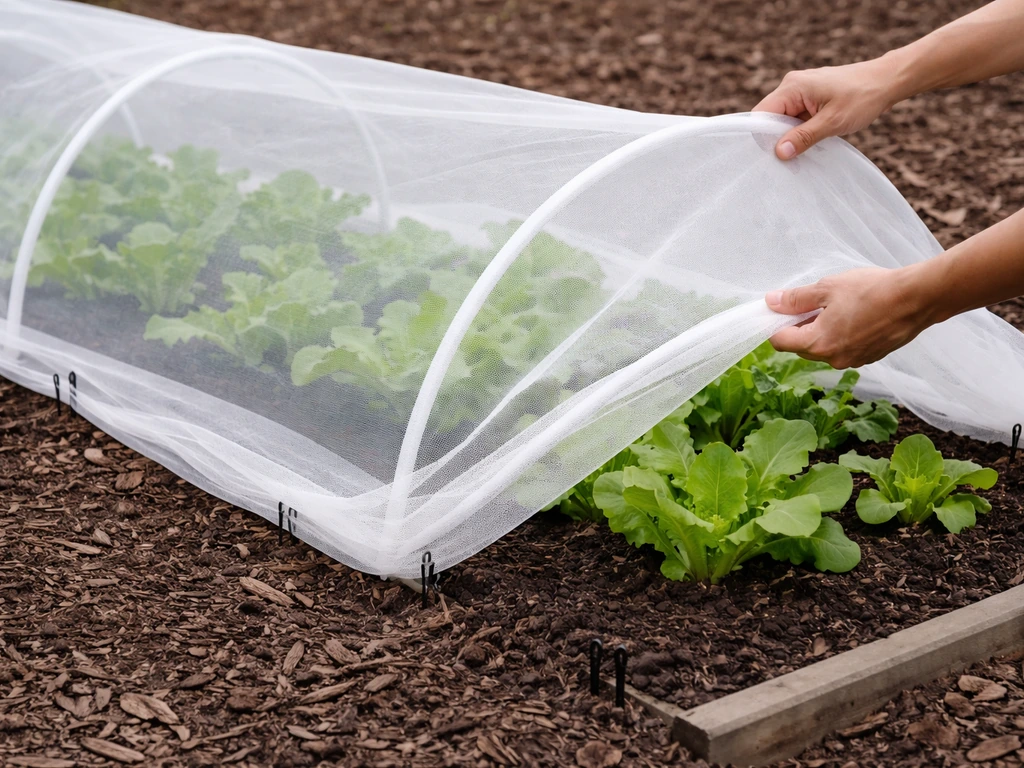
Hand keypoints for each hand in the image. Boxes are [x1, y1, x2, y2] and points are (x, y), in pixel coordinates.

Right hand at [753, 57, 900, 159]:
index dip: (761, 136)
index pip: (761, 114)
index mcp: (793, 86)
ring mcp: (801, 92)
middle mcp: (792, 86)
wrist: (888, 81)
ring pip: (783, 120)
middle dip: (777, 139)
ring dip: (791, 136)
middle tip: (787, 160)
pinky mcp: (810, 98)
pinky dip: (800, 132)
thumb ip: (804, 137)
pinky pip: (795, 118)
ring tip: (802, 150)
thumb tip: (779, 153)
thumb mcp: (833, 122)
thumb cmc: (863, 97)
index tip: (769, 157)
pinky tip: (810, 141)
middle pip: (770, 118)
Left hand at [764, 267, 938, 368]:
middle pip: (801, 348)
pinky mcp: (869, 357)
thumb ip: (796, 299)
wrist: (917, 298)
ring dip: (820, 330)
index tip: (778, 310)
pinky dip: (840, 334)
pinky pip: (843, 348)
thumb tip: (771, 302)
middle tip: (808, 303)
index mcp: (818, 344)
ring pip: (823, 348)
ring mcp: (853, 361)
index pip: (780, 342)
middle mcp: (834, 359)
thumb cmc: (872, 290)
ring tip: (834, 306)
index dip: (774, 324)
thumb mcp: (827, 288)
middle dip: (798, 327)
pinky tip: (852, 314)